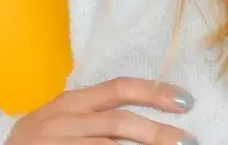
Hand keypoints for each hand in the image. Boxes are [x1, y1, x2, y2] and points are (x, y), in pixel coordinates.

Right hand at [7, 76, 195, 143]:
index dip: (154, 92)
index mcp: (69, 102)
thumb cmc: (38, 143)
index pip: (118, 89)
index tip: (186, 101)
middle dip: (158, 134)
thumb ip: (98, 117)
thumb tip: (148, 123)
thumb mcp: (63, 122)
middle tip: (189, 141)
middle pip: (119, 123)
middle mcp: (62, 121)